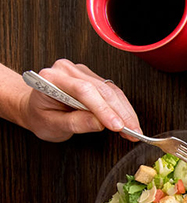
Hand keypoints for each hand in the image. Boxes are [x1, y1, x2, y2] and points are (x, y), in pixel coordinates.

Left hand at [20, 59, 141, 141]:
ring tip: (134, 130)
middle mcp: (67, 71)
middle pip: (101, 90)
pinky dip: (123, 108)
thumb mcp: (52, 125)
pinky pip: (113, 92)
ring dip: (125, 111)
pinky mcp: (93, 78)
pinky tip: (129, 121)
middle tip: (132, 132)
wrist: (36, 108)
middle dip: (120, 113)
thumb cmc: (40, 116)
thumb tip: (100, 123)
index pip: (83, 90)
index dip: (103, 109)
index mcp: (51, 78)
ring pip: (111, 90)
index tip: (117, 126)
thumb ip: (75, 123)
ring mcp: (82, 72)